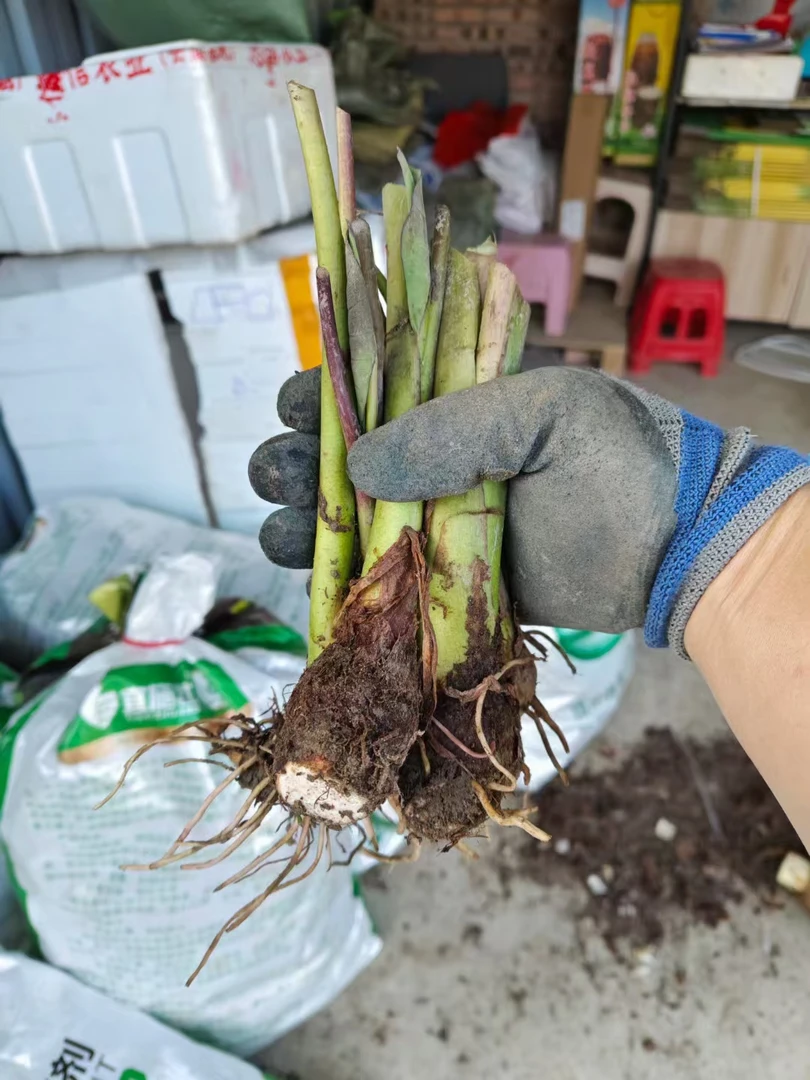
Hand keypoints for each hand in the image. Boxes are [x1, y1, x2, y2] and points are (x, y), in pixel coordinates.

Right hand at [249, 366, 678, 632]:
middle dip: (299, 465)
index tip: (297, 410)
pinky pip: (387, 583)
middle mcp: (441, 466)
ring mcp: (442, 527)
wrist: (677, 549)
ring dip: (309, 527)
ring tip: (281, 533)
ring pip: (356, 525)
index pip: (372, 392)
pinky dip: (347, 584)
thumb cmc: (620, 462)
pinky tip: (314, 582)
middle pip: (347, 461)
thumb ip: (451, 431)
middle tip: (277, 476)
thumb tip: (358, 468)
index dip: (326, 397)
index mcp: (458, 408)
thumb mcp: (541, 415)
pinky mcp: (451, 585)